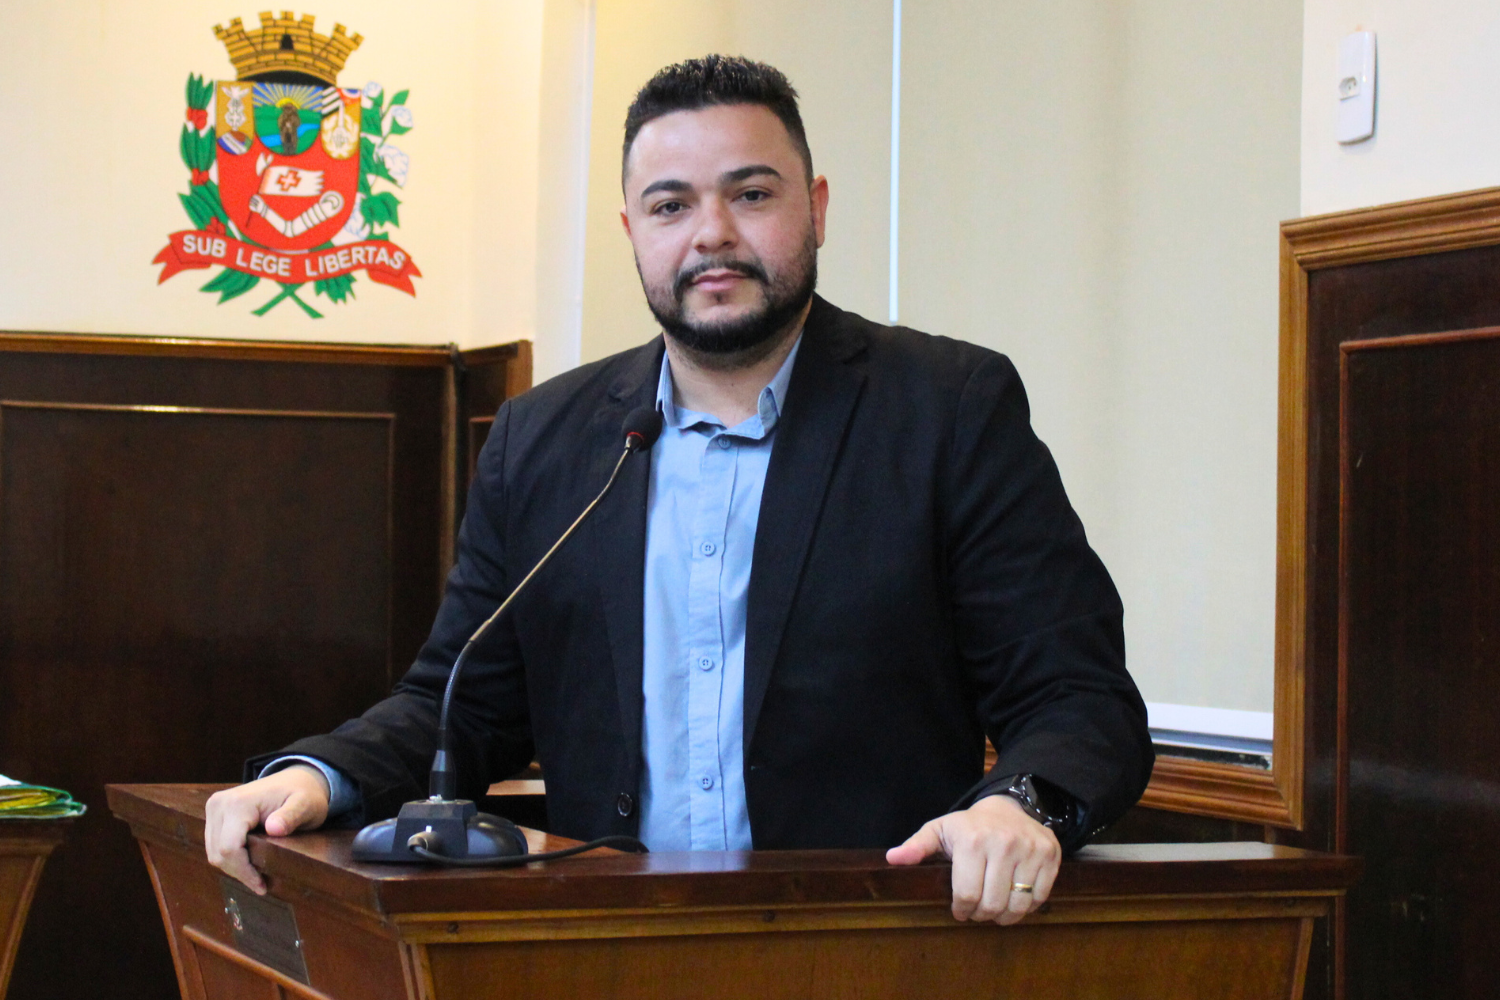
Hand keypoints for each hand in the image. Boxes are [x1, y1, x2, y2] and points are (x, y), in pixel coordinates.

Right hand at [204, 765, 330, 894]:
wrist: (295, 779)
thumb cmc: (303, 793)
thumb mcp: (306, 805)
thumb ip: (291, 816)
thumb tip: (274, 828)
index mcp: (237, 803)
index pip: (229, 848)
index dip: (244, 871)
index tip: (262, 886)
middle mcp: (219, 804)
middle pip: (218, 853)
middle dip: (239, 872)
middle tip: (262, 884)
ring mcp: (214, 809)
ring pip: (214, 852)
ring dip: (234, 867)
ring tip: (258, 876)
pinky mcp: (215, 814)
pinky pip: (216, 845)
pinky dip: (231, 858)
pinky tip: (250, 863)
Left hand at [885, 793, 1060, 924]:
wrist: (1009, 807)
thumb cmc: (969, 825)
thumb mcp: (940, 830)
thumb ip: (917, 846)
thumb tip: (893, 858)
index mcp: (972, 840)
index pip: (966, 895)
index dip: (961, 910)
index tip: (960, 910)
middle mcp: (1004, 844)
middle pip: (992, 904)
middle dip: (982, 915)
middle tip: (978, 911)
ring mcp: (1031, 849)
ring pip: (1018, 905)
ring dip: (1005, 916)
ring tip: (995, 909)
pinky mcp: (1051, 855)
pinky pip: (1040, 897)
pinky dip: (1027, 906)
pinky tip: (1015, 897)